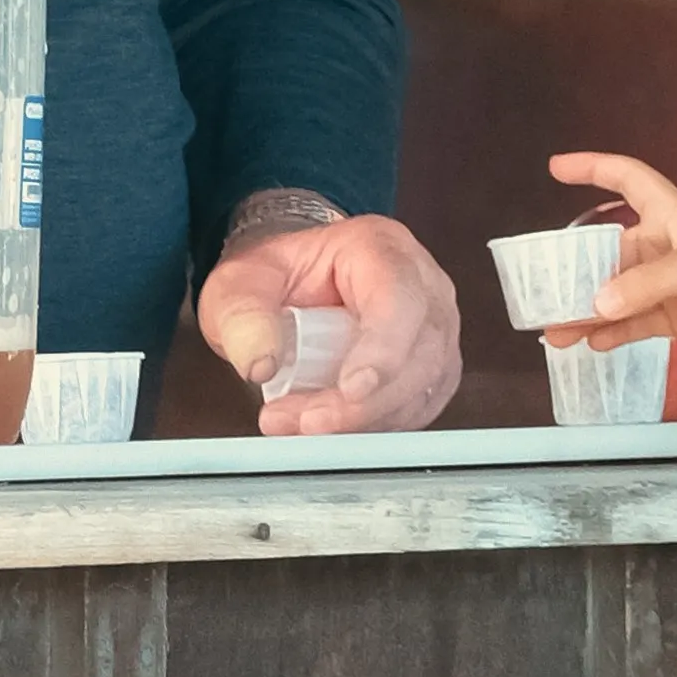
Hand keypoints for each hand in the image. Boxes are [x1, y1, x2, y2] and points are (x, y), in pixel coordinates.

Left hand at [199, 213, 460, 436]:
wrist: (299, 288)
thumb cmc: (280, 278)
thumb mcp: (241, 282)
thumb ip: (242, 314)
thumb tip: (261, 363)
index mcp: (381, 248)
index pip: (399, 298)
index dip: (383, 348)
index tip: (351, 389)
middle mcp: (423, 287)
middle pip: (419, 355)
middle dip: (360, 403)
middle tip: (303, 420)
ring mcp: (436, 332)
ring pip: (420, 391)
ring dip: (361, 421)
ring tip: (299, 423)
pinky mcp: (433, 373)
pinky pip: (415, 412)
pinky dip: (372, 428)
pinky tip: (330, 427)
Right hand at [543, 152, 676, 357]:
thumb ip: (646, 286)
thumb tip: (596, 305)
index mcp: (672, 213)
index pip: (626, 179)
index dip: (592, 169)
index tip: (555, 169)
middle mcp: (669, 245)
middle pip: (612, 250)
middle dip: (578, 270)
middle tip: (542, 292)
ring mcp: (676, 284)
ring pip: (620, 294)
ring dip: (589, 310)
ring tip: (555, 333)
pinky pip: (639, 323)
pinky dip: (616, 332)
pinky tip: (592, 343)